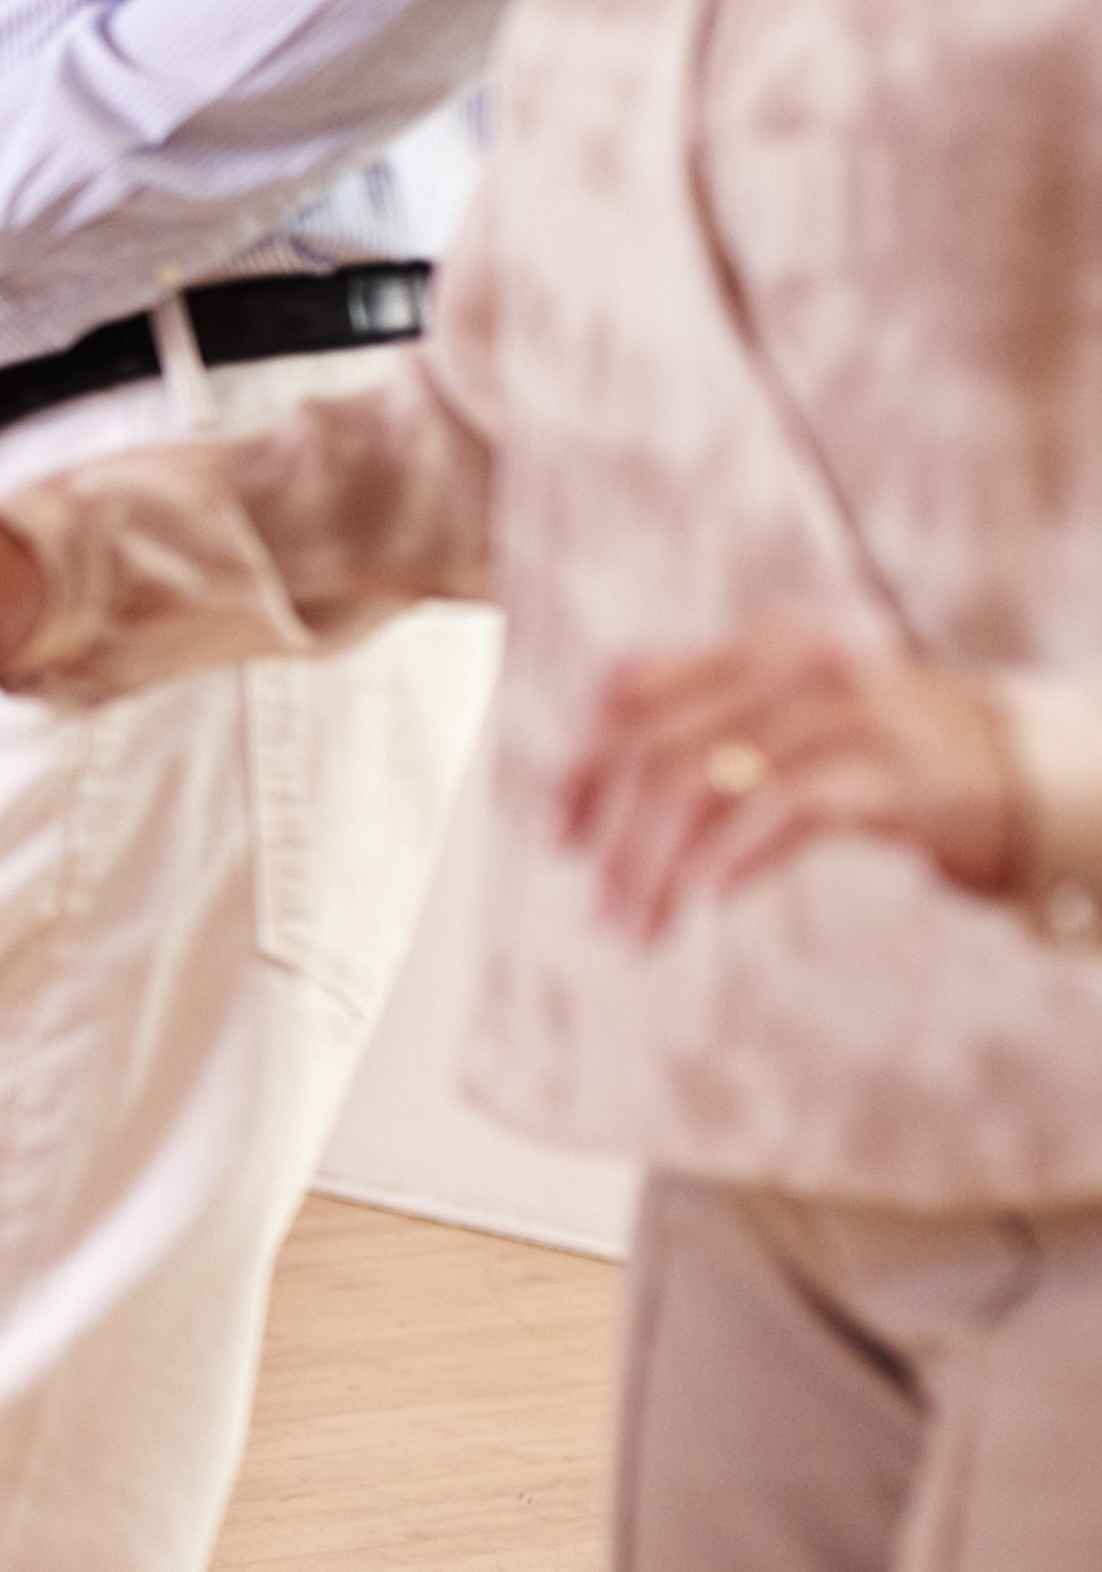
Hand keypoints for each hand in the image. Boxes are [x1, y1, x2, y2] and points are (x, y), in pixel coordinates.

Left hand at [557, 621, 1028, 941]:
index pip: (629, 692)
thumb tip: (588, 811)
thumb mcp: (784, 723)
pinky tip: (705, 898)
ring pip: (708, 782)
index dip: (582, 769)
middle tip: (598, 910)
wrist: (1010, 765)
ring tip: (637, 925)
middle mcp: (794, 664)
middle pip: (661, 748)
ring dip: (658, 865)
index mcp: (755, 646)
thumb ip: (701, 740)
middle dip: (616, 838)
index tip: (560, 840)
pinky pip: (784, 807)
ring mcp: (844, 712)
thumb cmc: (874, 751)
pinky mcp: (889, 769)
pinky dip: (732, 855)